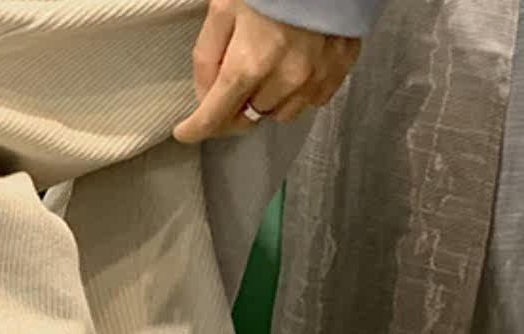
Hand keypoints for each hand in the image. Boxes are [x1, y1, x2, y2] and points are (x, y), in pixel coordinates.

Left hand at [174, 0, 361, 142]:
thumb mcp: (223, 9)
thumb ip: (208, 56)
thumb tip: (205, 95)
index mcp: (249, 63)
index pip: (215, 116)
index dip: (196, 129)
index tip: (185, 131)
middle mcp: (284, 80)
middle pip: (247, 118)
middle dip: (233, 108)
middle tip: (229, 88)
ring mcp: (315, 78)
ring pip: (280, 114)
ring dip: (267, 100)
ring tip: (268, 70)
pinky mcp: (339, 71)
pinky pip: (311, 101)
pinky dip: (298, 92)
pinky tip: (294, 65)